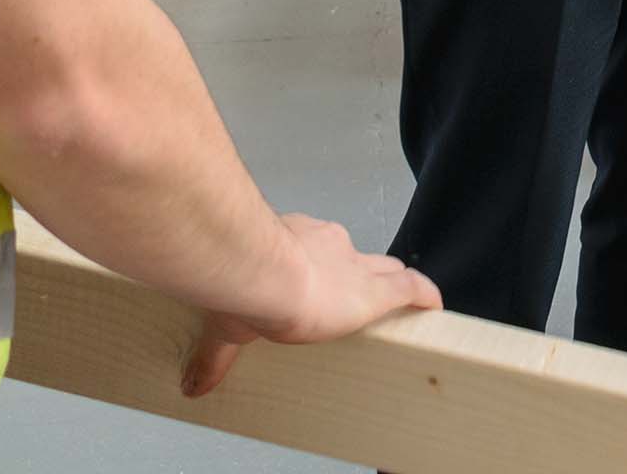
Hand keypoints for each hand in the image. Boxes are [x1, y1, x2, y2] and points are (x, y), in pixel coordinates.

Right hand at [182, 214, 441, 397]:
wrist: (264, 274)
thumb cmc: (243, 283)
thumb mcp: (225, 324)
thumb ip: (212, 354)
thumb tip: (191, 385)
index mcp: (295, 242)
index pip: (320, 250)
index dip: (326, 263)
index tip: (321, 276)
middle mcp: (330, 246)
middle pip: (358, 257)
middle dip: (364, 270)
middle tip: (364, 290)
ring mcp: (356, 267)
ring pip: (385, 270)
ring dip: (393, 283)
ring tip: (401, 300)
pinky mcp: (377, 291)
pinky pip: (412, 288)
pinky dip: (423, 296)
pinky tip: (435, 304)